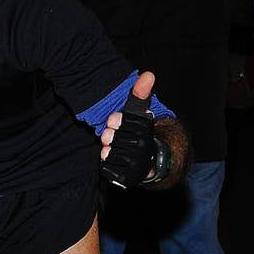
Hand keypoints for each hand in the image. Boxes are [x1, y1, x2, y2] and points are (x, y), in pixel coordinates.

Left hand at [100, 71, 157, 187]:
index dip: (114, 121)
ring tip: (113, 148)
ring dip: (107, 150)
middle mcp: (142, 151)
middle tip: (110, 136)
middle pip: (112, 138)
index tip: (113, 121)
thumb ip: (140, 94)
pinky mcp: (126, 179)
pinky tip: (113, 159)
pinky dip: (105, 163)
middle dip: (109, 136)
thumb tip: (148, 74)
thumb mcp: (139, 113)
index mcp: (145, 133)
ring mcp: (135, 167)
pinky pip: (105, 168)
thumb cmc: (137, 133)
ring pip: (107, 154)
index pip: (122, 123)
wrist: (148, 162)